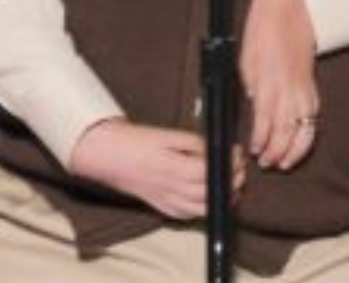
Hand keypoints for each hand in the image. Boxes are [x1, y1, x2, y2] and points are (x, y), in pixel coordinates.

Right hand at [67, 118, 244, 219]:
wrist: (108, 155)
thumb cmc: (136, 141)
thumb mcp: (167, 134)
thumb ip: (194, 143)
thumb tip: (215, 150)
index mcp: (175, 168)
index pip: (212, 172)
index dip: (231, 164)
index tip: (237, 153)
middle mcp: (172, 189)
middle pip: (212, 193)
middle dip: (233, 181)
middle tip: (239, 167)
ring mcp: (167, 202)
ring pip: (204, 209)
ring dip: (222, 198)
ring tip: (231, 182)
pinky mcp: (162, 208)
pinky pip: (188, 215)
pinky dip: (204, 208)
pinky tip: (209, 197)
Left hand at [239, 0, 318, 170]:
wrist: (292, 8)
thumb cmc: (266, 29)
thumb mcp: (247, 58)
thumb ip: (251, 86)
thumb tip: (253, 104)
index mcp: (269, 80)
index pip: (265, 121)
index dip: (260, 140)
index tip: (255, 151)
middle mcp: (289, 88)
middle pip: (286, 130)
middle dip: (277, 151)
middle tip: (267, 163)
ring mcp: (304, 88)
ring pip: (304, 129)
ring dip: (294, 149)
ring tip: (284, 162)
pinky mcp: (312, 86)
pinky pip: (312, 117)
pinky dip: (307, 134)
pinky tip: (299, 143)